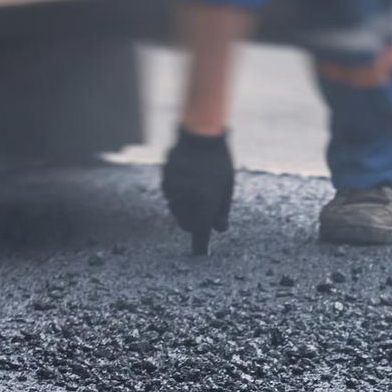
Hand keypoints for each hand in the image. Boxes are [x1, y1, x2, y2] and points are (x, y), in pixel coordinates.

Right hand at [161, 128, 233, 251]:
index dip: (200, 246)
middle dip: (194, 221)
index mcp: (206, 201)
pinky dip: (178, 194)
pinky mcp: (165, 180)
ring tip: (197, 187)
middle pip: (186, 223)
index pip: (200, 231)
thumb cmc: (218, 164)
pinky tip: (187, 179)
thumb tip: (219, 230)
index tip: (201, 255)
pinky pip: (170, 196)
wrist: (201, 136)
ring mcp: (174, 189)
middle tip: (203, 208)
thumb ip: (221, 211)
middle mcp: (188, 197)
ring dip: (185, 207)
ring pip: (177, 210)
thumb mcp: (226, 188)